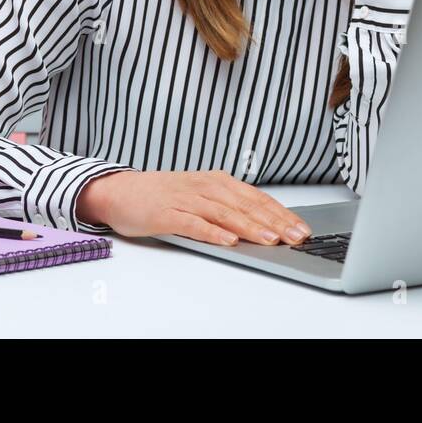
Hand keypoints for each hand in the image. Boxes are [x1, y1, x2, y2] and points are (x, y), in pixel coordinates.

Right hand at [76, 169, 312, 245]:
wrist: (120, 191)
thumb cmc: (163, 195)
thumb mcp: (201, 194)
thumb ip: (228, 206)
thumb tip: (264, 223)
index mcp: (217, 181)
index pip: (256, 198)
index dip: (281, 213)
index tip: (301, 228)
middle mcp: (205, 187)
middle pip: (246, 205)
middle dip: (275, 222)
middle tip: (296, 237)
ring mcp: (186, 199)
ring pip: (225, 214)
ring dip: (250, 227)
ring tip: (271, 240)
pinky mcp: (167, 213)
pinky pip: (194, 223)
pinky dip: (213, 232)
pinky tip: (229, 240)